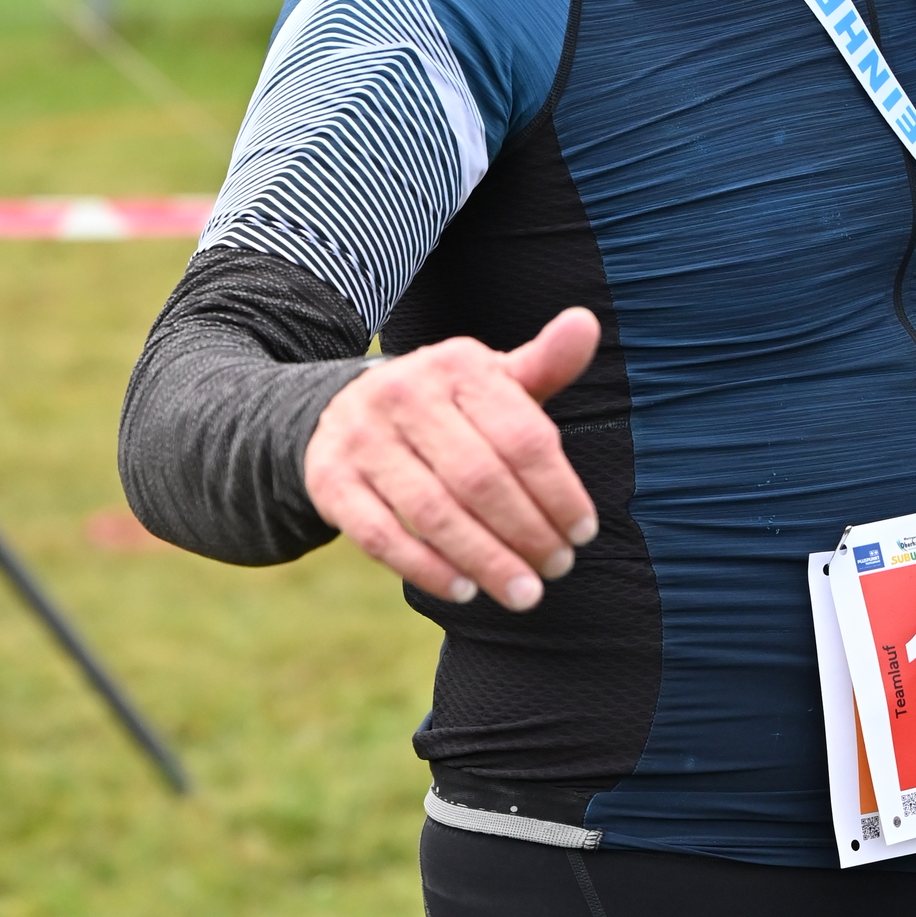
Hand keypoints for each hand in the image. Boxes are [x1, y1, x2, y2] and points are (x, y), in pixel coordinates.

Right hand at [302, 307, 600, 609]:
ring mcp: (362, 437)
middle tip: (558, 569)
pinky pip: (379, 535)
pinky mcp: (329, 480)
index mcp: (458, 365)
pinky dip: (426, 569)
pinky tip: (465, 591)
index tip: (583, 533)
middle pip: (480, 478)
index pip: (522, 437)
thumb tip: (586, 323)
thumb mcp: (494, 380)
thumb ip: (545, 364)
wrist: (346, 408)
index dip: (559, 491)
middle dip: (527, 532)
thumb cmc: (448, 405)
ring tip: (524, 593)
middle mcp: (405, 393)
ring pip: (433, 512)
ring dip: (485, 560)